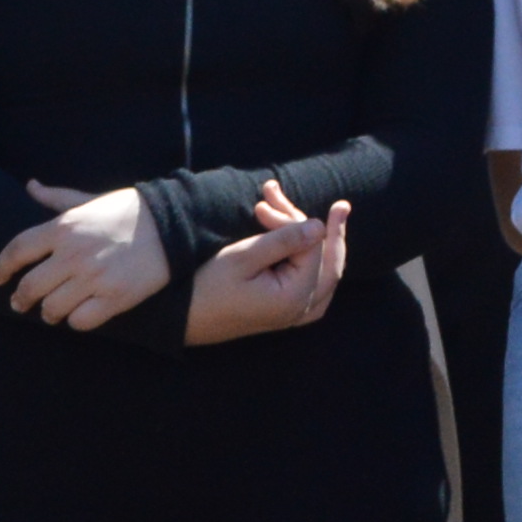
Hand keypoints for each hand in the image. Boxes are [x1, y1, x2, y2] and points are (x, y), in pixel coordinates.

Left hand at [0, 179, 175, 332]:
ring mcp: (93, 278)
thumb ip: (57, 199)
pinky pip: (79, 321)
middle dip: (20, 299)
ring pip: (51, 309)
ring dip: (48, 313)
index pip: (17, 250)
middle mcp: (74, 254)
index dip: (1, 267)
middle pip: (29, 287)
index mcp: (64, 227)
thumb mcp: (90, 200)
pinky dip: (74, 321)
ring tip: (50, 311)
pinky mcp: (114, 298)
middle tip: (19, 303)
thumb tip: (31, 186)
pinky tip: (78, 314)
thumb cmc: (128, 211)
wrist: (173, 224)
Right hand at [183, 185, 351, 346]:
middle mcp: (299, 311)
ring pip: (327, 278)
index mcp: (293, 297)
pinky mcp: (283, 316)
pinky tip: (322, 256)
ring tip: (335, 224)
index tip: (265, 200)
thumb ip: (284, 240)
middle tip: (341, 204)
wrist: (180, 321)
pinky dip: (321, 269)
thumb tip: (319, 226)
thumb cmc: (206, 288)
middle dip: (328, 231)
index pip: (311, 247)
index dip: (292, 219)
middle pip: (329, 264)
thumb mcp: (242, 257)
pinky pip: (316, 291)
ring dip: (328, 249)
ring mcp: (293, 317)